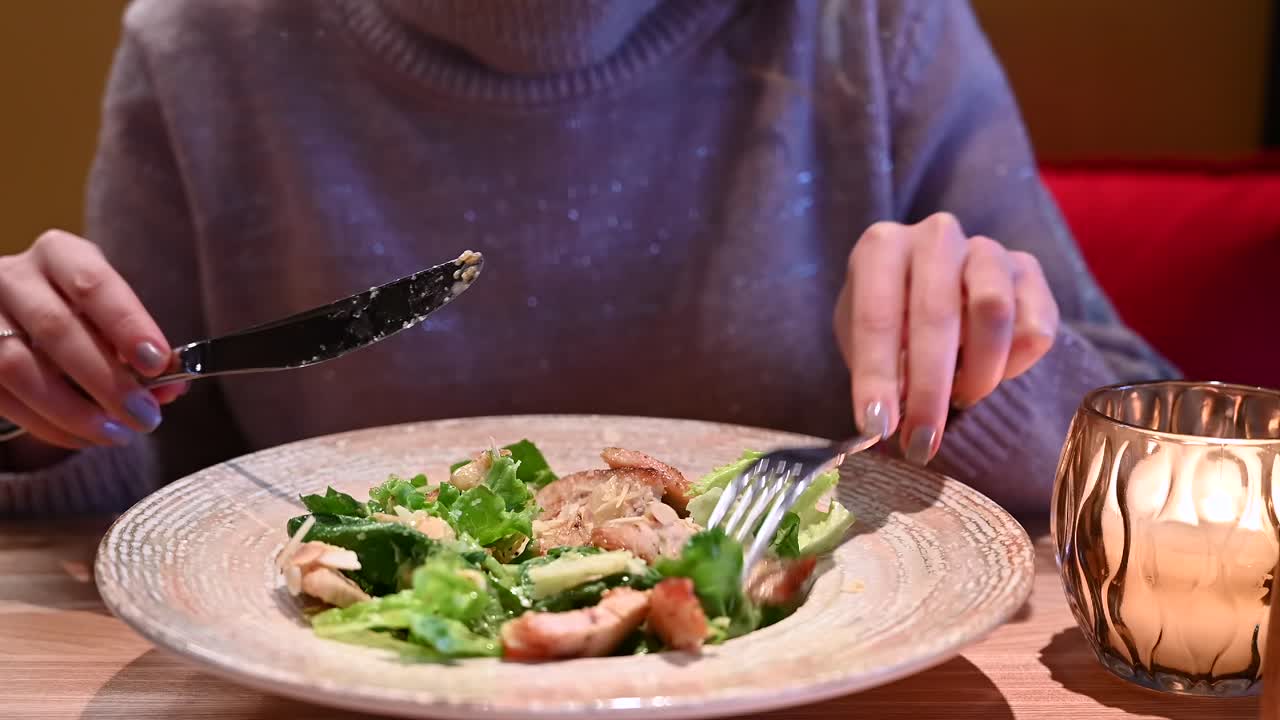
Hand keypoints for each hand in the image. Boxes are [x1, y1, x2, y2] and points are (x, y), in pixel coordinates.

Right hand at [0, 230, 183, 450]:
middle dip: (106, 380)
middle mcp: (13, 277)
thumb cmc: (79, 317)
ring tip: (117, 434)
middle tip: (145, 416)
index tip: (157, 363)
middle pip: (56, 329)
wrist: (15, 320)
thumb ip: (140, 350)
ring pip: (19, 367)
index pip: (93, 283)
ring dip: (74, 411)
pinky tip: (83, 438)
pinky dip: (47, 425)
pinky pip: (2, 396)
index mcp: (59, 255)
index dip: (126, 324)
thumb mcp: (110, 318)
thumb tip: (171, 387)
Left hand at [833, 213, 1058, 463]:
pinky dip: (1015, 364)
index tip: (876, 425)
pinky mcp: (1029, 270)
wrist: (932, 291)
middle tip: (921, 440)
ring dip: (978, 371)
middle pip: (938, 315)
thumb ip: (875, 372)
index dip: (876, 376)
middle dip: (928, 389)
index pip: (877, 315)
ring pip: (995, 311)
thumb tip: (882, 423)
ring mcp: (987, 249)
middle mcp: (936, 236)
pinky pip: (1035, 326)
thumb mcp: (864, 340)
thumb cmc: (890, 320)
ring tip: (962, 396)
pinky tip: (995, 372)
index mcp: (882, 247)